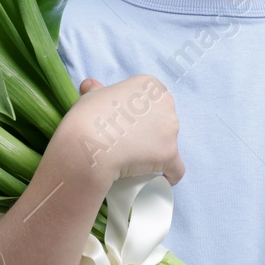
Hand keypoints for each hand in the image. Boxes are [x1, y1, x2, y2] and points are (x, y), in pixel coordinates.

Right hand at [57, 75, 184, 186]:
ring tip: (138, 162)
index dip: (142, 115)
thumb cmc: (87, 117)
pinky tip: (164, 179)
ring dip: (158, 151)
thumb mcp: (91, 96)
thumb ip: (96, 90)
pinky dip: (171, 174)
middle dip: (152, 132)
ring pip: (169, 143)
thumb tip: (90, 86)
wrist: (88, 144)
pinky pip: (177, 168)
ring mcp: (170, 128)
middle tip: (130, 143)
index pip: (152, 101)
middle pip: (164, 120)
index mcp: (149, 85)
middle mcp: (165, 102)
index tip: (128, 126)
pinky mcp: (170, 153)